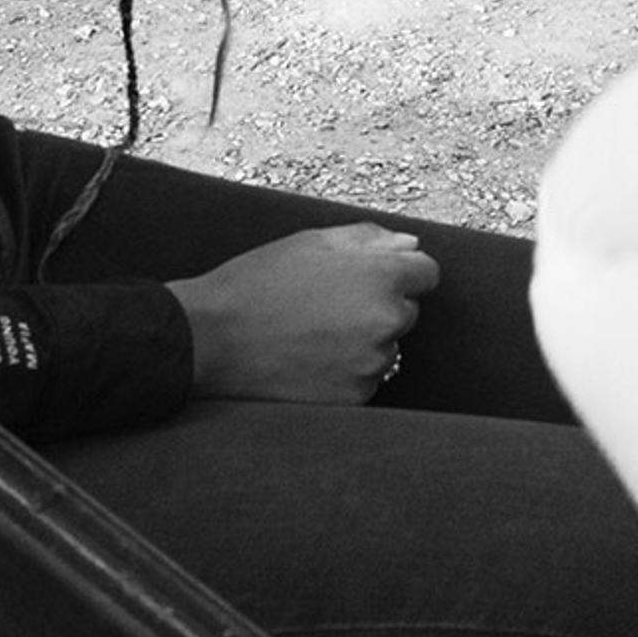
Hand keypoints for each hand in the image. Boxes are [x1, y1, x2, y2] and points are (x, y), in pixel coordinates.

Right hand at [167, 223, 439, 404]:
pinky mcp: (353, 397)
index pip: (426, 273)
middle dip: (378, 306)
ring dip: (362, 342)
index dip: (400, 272)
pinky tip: (308, 360)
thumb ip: (369, 239)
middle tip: (328, 306)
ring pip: (385, 348)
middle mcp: (386, 321)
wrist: (210, 339)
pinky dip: (345, 372)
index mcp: (381, 276)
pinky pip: (365, 380)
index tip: (372, 278)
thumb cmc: (257, 282)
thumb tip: (409, 246)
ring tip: (312, 335)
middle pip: (405, 311)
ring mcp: (371, 363)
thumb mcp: (311, 242)